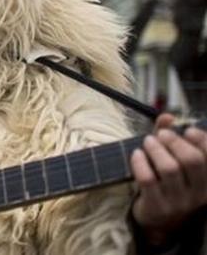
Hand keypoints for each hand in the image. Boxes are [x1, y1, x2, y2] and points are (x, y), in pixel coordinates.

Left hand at [130, 113, 206, 245]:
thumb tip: (167, 116)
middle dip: (175, 142)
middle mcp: (197, 193)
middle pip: (192, 161)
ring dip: (156, 150)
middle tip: (161, 135)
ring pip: (169, 169)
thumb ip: (171, 138)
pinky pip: (148, 180)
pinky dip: (140, 163)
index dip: (203, 141)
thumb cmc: (167, 184)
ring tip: (147, 142)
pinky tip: (136, 154)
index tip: (188, 130)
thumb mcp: (174, 161)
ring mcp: (177, 202)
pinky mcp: (156, 206)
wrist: (156, 220)